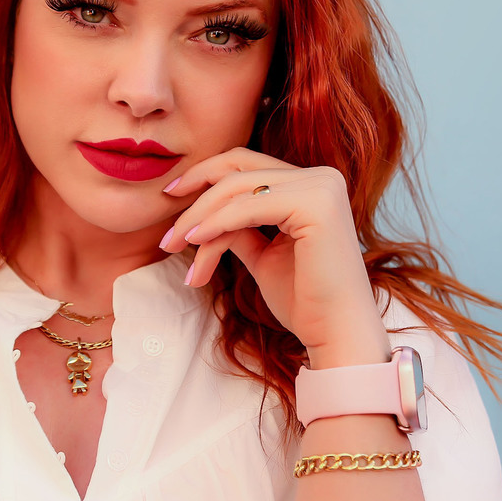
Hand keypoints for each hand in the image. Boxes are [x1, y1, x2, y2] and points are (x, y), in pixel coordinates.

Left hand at [158, 147, 389, 364]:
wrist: (336, 334)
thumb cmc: (304, 300)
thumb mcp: (263, 254)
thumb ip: (238, 228)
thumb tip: (202, 217)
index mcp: (312, 184)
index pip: (247, 166)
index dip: (205, 175)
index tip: (171, 198)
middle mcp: (321, 177)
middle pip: (238, 169)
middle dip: (194, 193)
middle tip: (165, 226)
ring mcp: (321, 187)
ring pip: (236, 188)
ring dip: (198, 217)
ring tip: (173, 244)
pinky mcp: (315, 204)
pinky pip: (247, 207)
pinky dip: (215, 223)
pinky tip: (194, 241)